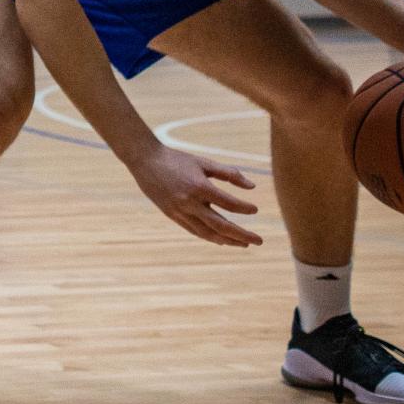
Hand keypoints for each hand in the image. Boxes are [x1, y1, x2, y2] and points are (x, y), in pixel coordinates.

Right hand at [129, 144, 261, 246]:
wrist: (145, 161)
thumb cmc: (177, 159)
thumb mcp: (204, 162)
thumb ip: (229, 173)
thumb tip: (252, 187)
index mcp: (199, 187)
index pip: (228, 204)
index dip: (244, 208)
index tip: (255, 210)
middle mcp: (190, 203)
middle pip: (221, 225)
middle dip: (241, 235)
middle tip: (259, 241)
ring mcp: (180, 211)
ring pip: (208, 233)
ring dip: (227, 240)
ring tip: (243, 244)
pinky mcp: (172, 215)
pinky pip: (195, 230)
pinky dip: (210, 237)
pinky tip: (221, 240)